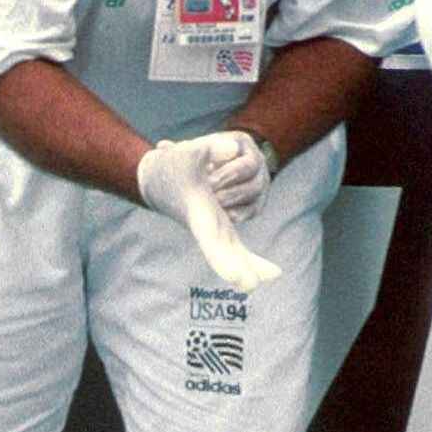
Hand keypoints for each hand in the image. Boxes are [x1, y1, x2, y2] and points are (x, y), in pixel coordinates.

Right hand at [136, 136, 282, 291]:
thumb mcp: (188, 150)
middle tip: (252, 284)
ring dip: (251, 265)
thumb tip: (233, 148)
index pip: (210, 238)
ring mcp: (213, 230)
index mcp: (197, 212)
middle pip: (222, 251)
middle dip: (238, 266)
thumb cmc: (173, 165)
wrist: (157, 178)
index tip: (239, 277)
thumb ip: (210, 147)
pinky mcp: (219, 229)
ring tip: (273, 274)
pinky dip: (253, 262)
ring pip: (233, 254)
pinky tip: (272, 273)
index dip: (223, 258)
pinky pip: (238, 250)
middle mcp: (204, 226)